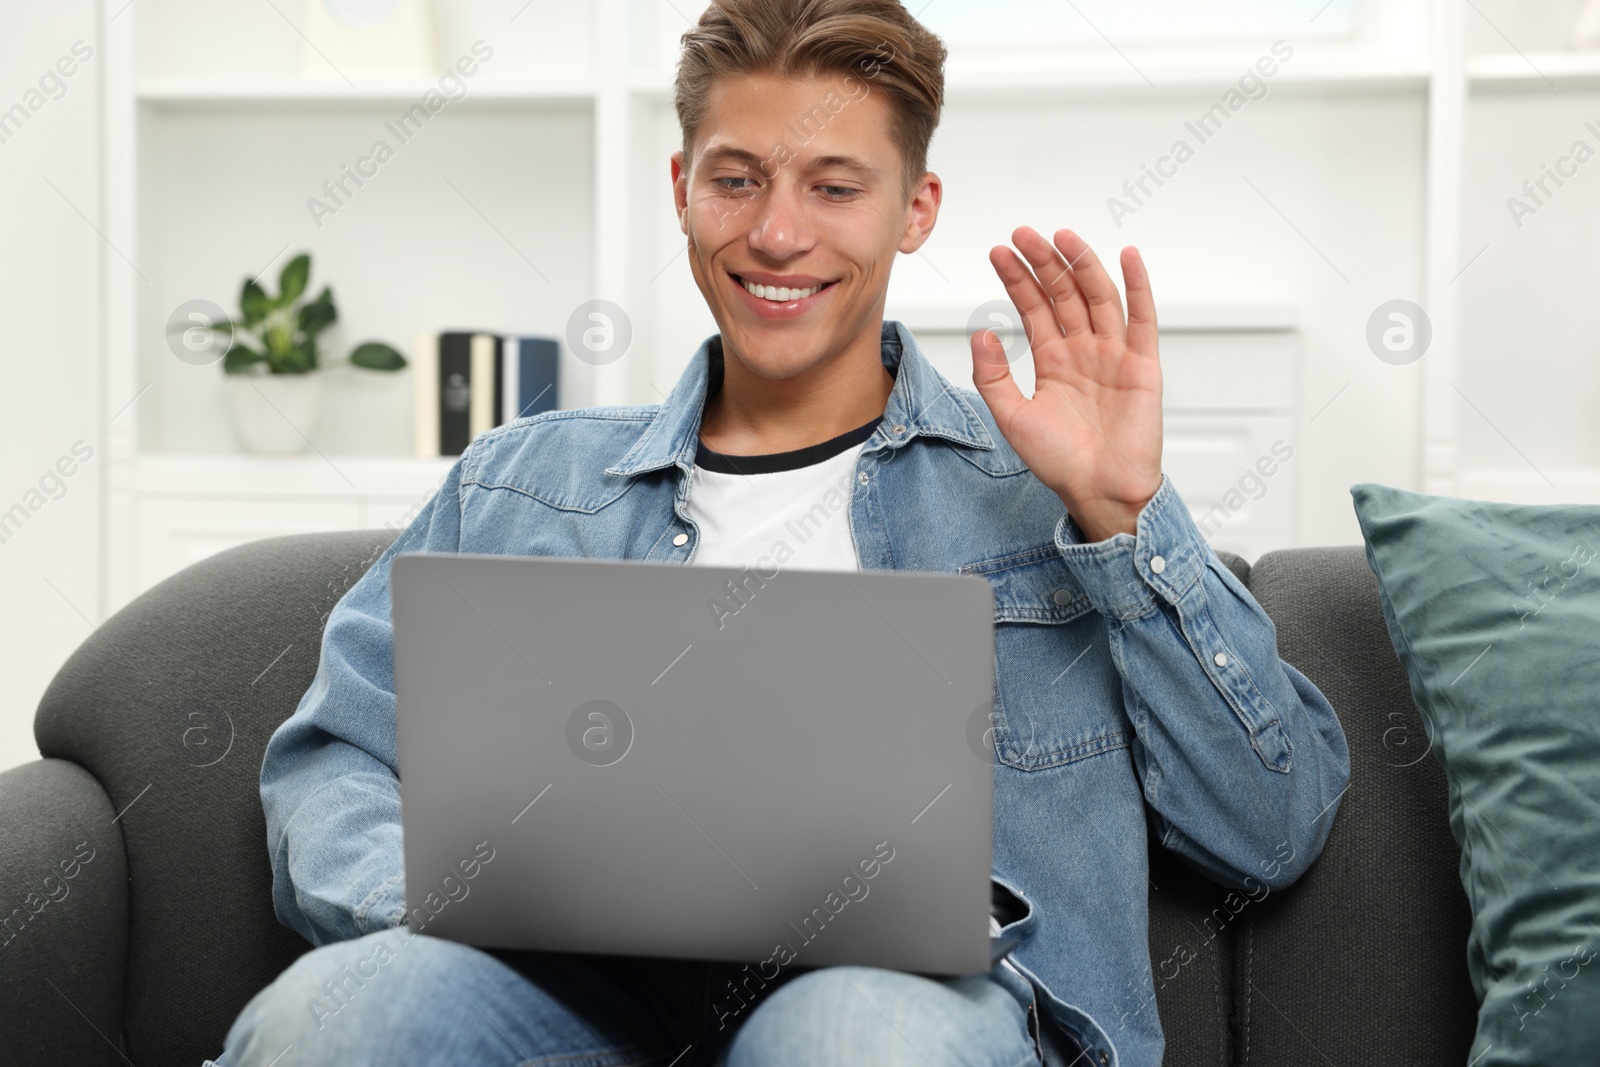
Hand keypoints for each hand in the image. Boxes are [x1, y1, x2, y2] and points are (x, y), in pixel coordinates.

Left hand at [970, 227, 1163, 542]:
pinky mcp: (1142, 365)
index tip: (999, 252)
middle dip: (1044, 263)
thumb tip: (980, 333)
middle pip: (1063, 294)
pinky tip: (1126, 257)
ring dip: (1081, 264)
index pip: (1034, 308)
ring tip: (1061, 237)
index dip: (1017, 279)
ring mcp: (1114, 354)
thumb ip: (993, 376)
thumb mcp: (1012, 416)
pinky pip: (1142, 319)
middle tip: (1024, 234)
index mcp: (1053, 361)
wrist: (1099, 491)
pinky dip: (1138, 286)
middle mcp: (1083, 351)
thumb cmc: (1060, 461)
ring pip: (1097, 297)